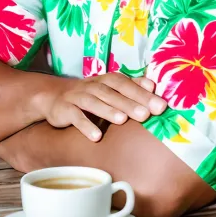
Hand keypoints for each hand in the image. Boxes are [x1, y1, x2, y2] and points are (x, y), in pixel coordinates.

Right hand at [39, 73, 166, 141]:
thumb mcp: (110, 89)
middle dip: (130, 103)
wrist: (55, 97)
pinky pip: (76, 117)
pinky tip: (96, 136)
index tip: (160, 106)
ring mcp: (78, 96)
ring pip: (94, 102)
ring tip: (122, 120)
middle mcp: (93, 86)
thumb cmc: (91, 95)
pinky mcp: (65, 109)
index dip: (143, 94)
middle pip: (113, 93)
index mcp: (107, 80)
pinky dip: (85, 125)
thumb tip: (153, 86)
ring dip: (108, 110)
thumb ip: (131, 87)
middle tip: (146, 115)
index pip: (127, 85)